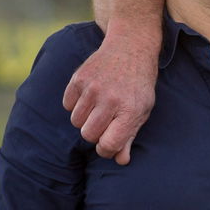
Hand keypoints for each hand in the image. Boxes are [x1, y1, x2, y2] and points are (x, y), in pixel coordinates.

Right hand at [62, 38, 156, 164]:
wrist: (130, 48)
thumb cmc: (138, 84)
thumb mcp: (142, 110)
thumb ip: (129, 137)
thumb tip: (120, 161)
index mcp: (129, 111)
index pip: (108, 145)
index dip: (106, 149)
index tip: (109, 143)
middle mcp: (110, 99)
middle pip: (88, 135)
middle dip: (95, 134)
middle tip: (104, 122)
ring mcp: (93, 87)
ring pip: (76, 121)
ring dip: (85, 119)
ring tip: (98, 107)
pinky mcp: (79, 77)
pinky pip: (67, 105)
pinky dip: (75, 104)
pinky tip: (89, 95)